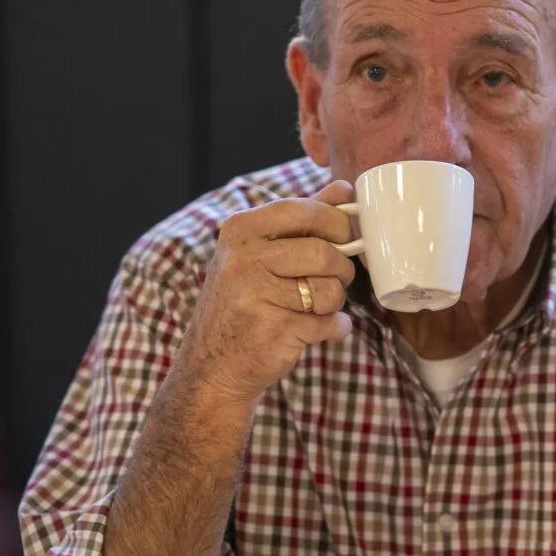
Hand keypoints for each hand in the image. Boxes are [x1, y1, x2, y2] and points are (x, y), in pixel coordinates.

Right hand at [169, 181, 358, 417]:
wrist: (212, 367)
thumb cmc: (243, 303)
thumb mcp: (258, 253)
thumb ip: (302, 218)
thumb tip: (344, 188)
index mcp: (241, 231)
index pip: (306, 211)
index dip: (336, 225)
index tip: (341, 239)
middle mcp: (244, 259)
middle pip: (325, 252)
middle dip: (340, 269)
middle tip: (332, 279)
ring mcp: (256, 295)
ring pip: (331, 290)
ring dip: (334, 303)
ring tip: (312, 308)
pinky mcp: (276, 330)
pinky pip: (331, 323)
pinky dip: (333, 329)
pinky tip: (311, 331)